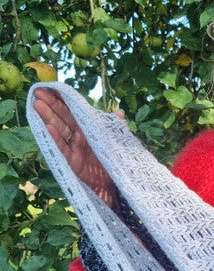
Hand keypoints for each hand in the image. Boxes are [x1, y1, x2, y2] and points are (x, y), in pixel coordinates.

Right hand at [33, 87, 116, 205]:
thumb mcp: (119, 142)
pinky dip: (55, 138)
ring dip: (48, 117)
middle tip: (37, 91)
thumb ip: (116, 127)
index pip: (73, 111)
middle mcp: (79, 137)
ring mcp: (74, 149)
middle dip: (50, 104)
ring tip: (38, 104)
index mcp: (88, 130)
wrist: (118, 184)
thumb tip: (119, 112)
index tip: (52, 87)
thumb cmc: (116, 161)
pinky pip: (62, 149)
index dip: (63, 100)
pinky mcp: (72, 162)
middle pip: (62, 118)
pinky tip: (47, 128)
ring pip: (59, 130)